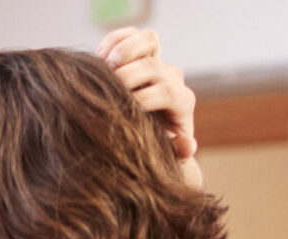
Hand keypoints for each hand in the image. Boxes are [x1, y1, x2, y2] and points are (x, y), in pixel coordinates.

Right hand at [99, 27, 201, 187]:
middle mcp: (171, 77)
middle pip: (154, 65)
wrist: (147, 135)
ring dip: (124, 50)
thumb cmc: (154, 150)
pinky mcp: (139, 51)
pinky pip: (130, 34)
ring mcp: (156, 60)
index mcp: (182, 101)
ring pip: (149, 39)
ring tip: (105, 66)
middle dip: (129, 76)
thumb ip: (177, 152)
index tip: (125, 110)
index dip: (145, 99)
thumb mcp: (166, 156)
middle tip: (110, 88)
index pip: (168, 92)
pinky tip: (99, 58)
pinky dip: (114, 40)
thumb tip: (188, 145)